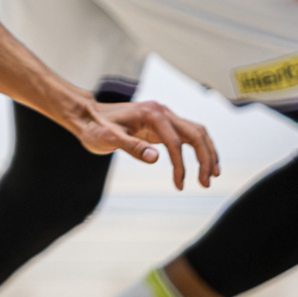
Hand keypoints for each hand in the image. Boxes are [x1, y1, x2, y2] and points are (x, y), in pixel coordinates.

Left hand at [67, 99, 219, 189]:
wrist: (86, 115)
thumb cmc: (94, 127)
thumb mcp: (108, 139)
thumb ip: (131, 147)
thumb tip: (156, 158)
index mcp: (152, 114)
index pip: (175, 143)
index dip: (181, 166)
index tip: (179, 185)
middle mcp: (162, 112)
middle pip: (195, 134)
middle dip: (205, 158)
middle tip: (206, 183)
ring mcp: (163, 116)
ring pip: (196, 132)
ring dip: (207, 152)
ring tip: (211, 175)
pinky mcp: (161, 123)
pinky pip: (187, 134)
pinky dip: (198, 148)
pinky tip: (201, 163)